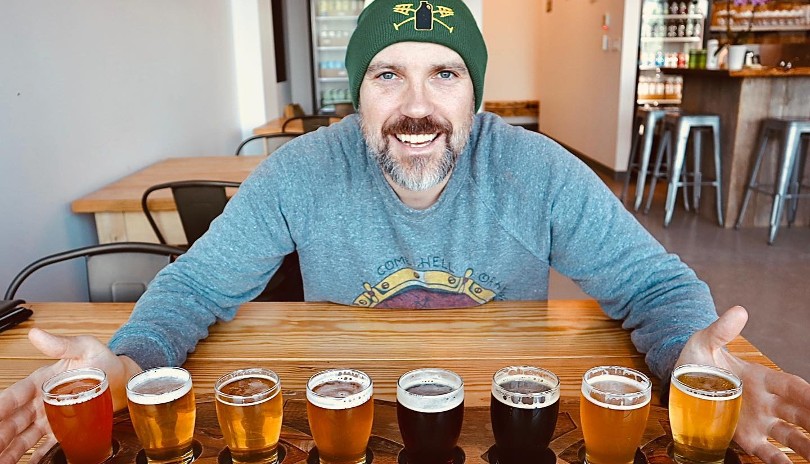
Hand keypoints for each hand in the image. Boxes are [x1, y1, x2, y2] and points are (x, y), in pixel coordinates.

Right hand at [0, 329, 140, 462]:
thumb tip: (37, 334)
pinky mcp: (64, 429)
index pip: (16, 395)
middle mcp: (42, 401)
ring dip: (11, 449)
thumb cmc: (104, 362)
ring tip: (1, 460)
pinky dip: (33, 456)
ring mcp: (51, 417)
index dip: (2, 406)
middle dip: (2, 433)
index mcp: (42, 380)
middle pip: (15, 420)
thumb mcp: (85, 348)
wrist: (124, 380)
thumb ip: (63, 345)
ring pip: (24, 436)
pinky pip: (44, 445)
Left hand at [676, 306, 809, 463]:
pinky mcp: (746, 437)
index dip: (808, 395)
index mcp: (762, 378)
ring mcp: (758, 421)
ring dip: (806, 446)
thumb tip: (739, 311)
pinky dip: (779, 461)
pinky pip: (767, 452)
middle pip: (799, 414)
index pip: (792, 387)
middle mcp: (766, 402)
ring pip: (790, 436)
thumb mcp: (705, 341)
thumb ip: (721, 330)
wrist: (680, 377)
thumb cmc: (697, 358)